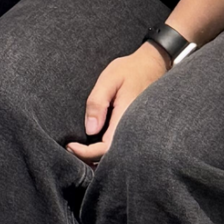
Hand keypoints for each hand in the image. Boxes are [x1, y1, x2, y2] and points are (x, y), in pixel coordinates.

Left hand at [67, 42, 169, 161]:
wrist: (153, 65)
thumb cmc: (129, 70)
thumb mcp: (109, 79)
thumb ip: (98, 102)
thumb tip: (90, 130)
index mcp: (126, 119)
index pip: (106, 149)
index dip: (87, 153)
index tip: (70, 146)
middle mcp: (134, 130)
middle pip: (111, 157)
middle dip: (90, 159)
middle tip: (71, 150)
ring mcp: (137, 131)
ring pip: (117, 153)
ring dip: (98, 155)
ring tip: (79, 149)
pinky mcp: (136, 129)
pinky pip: (122, 144)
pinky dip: (107, 149)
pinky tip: (95, 142)